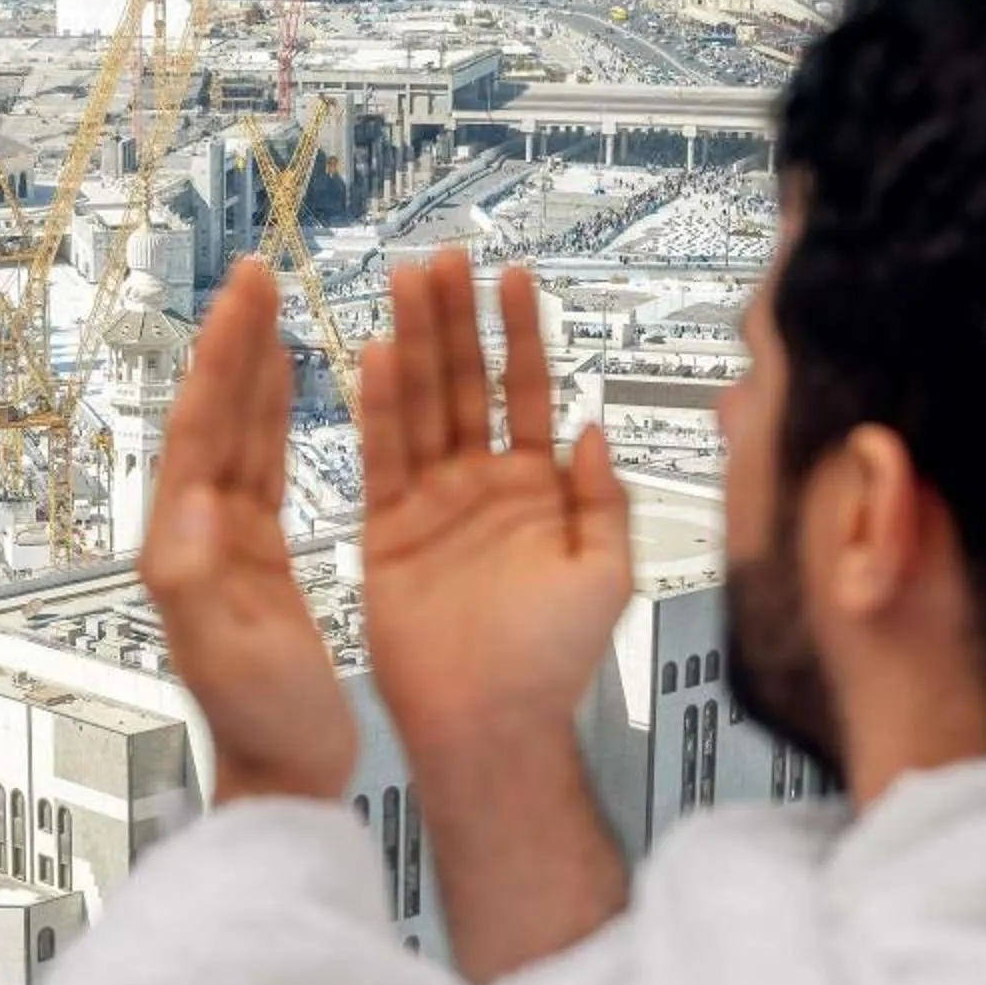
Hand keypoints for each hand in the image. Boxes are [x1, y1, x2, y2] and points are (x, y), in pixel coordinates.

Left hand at [140, 260, 358, 806]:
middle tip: (254, 274)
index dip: (222, 357)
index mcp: (186, 549)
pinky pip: (262, 466)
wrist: (284, 774)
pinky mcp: (256, 557)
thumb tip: (183, 507)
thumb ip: (196, 580)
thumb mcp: (227, 652)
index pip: (201, 430)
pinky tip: (283, 385)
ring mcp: (224, 544)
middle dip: (233, 343)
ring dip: (251, 368)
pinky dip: (271, 415)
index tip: (246, 295)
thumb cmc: (262, 724)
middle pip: (213, 417)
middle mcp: (196, 537)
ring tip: (268, 307)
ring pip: (237, 433)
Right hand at [359, 253, 631, 762]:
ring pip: (422, 408)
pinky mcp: (386, 533)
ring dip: (415, 344)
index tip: (514, 277)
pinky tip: (377, 357)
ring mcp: (433, 506)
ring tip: (407, 284)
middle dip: (456, 319)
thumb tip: (596, 430)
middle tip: (444, 259)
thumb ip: (604, 501)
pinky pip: (382, 459)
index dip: (521, 334)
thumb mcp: (608, 576)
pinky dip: (379, 408)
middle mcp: (482, 489)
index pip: (527, 393)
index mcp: (539, 493)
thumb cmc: (553, 666)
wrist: (489, 725)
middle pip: (466, 384)